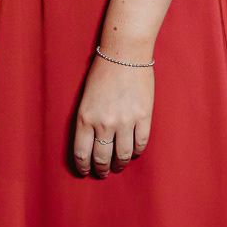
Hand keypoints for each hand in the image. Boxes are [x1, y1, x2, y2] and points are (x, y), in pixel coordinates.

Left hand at [72, 54, 152, 178]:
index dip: (83, 166)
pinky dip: (136, 152)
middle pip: (102, 158)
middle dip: (101, 169)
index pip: (82, 153)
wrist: (124, 54)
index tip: (85, 172)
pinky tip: (132, 153)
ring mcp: (126, 122)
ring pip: (122, 155)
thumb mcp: (85, 98)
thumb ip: (87, 121)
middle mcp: (104, 123)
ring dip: (119, 164)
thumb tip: (90, 144)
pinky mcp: (144, 118)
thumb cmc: (102, 73)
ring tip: (117, 166)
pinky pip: (140, 144)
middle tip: (102, 172)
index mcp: (85, 117)